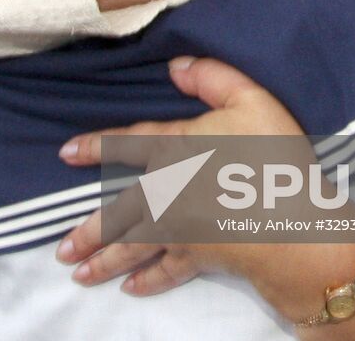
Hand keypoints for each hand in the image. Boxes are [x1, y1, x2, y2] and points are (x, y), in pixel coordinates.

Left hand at [57, 57, 345, 302]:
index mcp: (175, 149)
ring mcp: (179, 229)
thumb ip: (213, 77)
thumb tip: (174, 65)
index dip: (96, 146)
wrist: (292, 224)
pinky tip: (131, 288)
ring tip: (78, 273)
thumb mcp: (251, 100)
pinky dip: (148, 281)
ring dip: (104, 263)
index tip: (65, 154)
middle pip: (119, 213)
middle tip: (62, 250)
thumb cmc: (273, 158)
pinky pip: (166, 271)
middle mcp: (166, 192)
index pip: (128, 143)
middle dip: (89, 233)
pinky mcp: (198, 257)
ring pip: (133, 247)